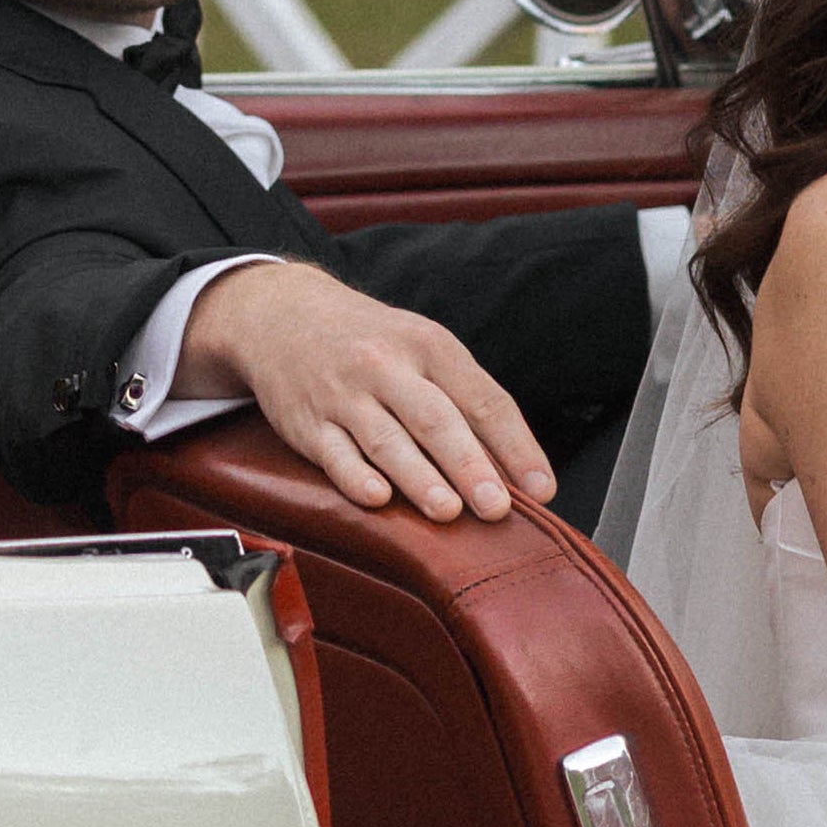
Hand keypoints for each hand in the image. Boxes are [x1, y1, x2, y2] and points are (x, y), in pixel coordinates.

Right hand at [180, 262, 554, 525]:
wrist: (284, 315)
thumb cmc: (372, 342)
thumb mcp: (423, 347)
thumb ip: (464, 400)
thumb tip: (512, 468)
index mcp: (430, 346)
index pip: (483, 399)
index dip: (516, 446)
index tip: (542, 488)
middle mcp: (387, 367)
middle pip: (436, 419)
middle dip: (469, 464)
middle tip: (497, 506)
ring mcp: (345, 395)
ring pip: (387, 440)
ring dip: (419, 478)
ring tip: (449, 511)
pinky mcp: (308, 424)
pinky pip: (334, 454)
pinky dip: (356, 477)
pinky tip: (379, 498)